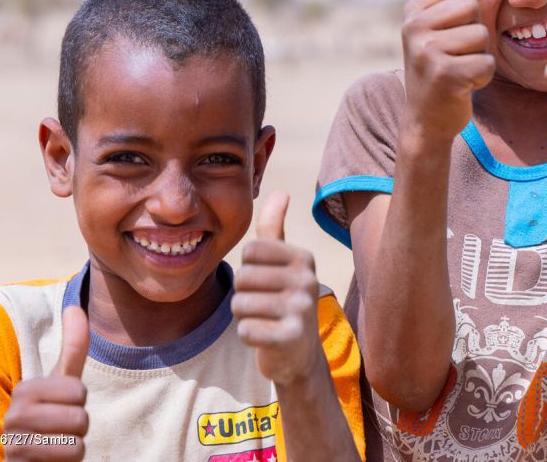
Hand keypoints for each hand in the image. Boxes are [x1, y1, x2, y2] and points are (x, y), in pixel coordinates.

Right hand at [4, 305, 89, 459]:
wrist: (26, 459)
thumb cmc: (48, 418)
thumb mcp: (60, 382)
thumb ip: (72, 348)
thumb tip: (74, 306)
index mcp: (24, 391)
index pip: (79, 392)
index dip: (78, 402)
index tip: (60, 407)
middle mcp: (14, 418)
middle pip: (80, 419)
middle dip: (78, 428)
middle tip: (59, 429)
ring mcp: (15, 447)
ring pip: (76, 445)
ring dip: (73, 448)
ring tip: (55, 445)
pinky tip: (50, 460)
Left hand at [233, 192, 322, 385]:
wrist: (299, 354)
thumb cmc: (284, 300)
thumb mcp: (282, 262)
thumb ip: (275, 228)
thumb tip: (280, 191)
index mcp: (303, 257)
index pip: (250, 251)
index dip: (248, 269)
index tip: (265, 282)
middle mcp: (307, 280)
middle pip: (242, 277)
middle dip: (244, 295)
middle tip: (264, 305)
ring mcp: (301, 309)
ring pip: (240, 304)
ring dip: (244, 316)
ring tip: (265, 320)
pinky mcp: (291, 338)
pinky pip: (246, 330)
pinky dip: (249, 336)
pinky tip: (266, 338)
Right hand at [401, 0, 494, 141]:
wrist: (425, 119)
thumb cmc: (438, 69)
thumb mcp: (436, 31)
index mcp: (412, 11)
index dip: (467, 13)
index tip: (451, 35)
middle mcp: (413, 27)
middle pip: (473, 8)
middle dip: (475, 34)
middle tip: (456, 55)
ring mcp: (426, 51)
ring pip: (481, 36)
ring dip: (479, 57)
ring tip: (458, 70)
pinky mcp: (444, 75)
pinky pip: (486, 64)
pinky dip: (481, 78)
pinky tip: (462, 86)